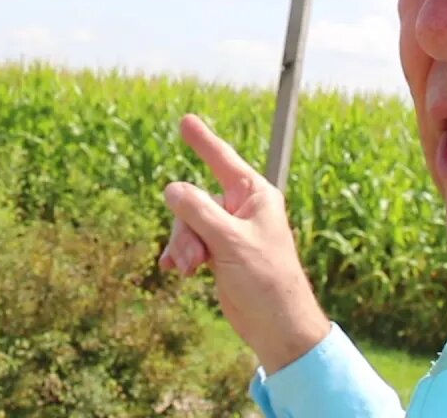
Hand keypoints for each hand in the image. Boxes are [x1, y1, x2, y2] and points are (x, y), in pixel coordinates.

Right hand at [159, 114, 330, 373]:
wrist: (275, 325)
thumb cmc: (265, 279)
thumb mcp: (229, 241)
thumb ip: (198, 211)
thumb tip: (171, 189)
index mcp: (255, 196)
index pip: (223, 160)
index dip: (203, 141)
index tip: (185, 120)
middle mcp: (242, 209)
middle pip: (195, 200)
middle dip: (186, 227)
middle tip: (190, 256)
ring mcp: (230, 231)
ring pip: (189, 223)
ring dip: (183, 245)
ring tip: (186, 269)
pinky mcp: (220, 253)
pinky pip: (190, 242)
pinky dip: (181, 254)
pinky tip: (175, 270)